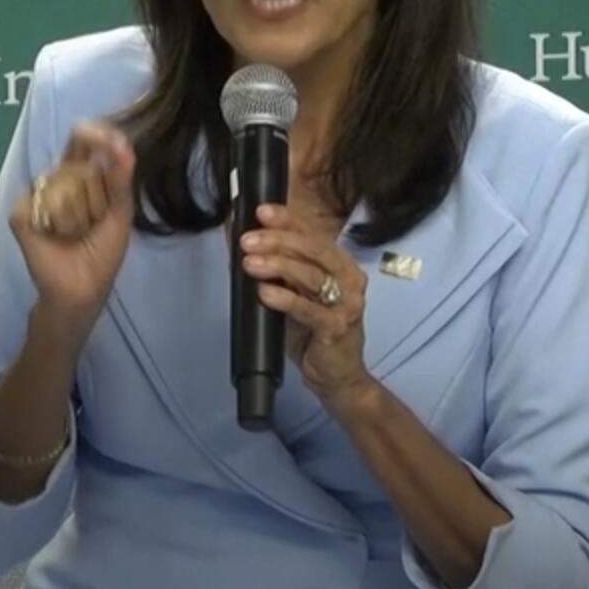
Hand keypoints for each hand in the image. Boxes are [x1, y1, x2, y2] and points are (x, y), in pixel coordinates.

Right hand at [8, 119, 137, 332]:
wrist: (81, 290)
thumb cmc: (102, 253)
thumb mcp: (119, 214)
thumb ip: (121, 179)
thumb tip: (124, 146)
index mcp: (82, 178)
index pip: (84, 146)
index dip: (95, 137)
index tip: (108, 135)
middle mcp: (57, 182)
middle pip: (73, 163)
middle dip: (93, 189)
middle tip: (94, 219)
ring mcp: (37, 197)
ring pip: (58, 183)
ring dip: (77, 213)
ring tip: (76, 233)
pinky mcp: (20, 215)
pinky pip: (39, 203)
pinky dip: (55, 224)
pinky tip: (56, 237)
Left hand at [239, 204, 374, 411]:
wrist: (336, 377)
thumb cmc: (311, 333)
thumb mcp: (292, 295)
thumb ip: (275, 270)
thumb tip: (239, 241)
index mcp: (339, 264)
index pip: (312, 233)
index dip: (287, 219)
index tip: (260, 211)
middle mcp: (349, 279)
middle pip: (313, 249)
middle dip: (277, 240)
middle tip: (247, 240)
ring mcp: (347, 303)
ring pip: (311, 276)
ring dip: (278, 266)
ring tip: (250, 263)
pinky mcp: (337, 328)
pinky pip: (308, 309)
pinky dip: (285, 299)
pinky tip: (265, 293)